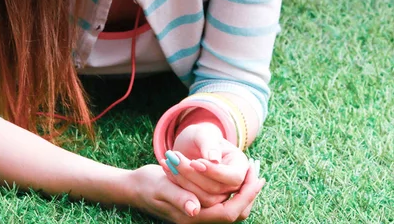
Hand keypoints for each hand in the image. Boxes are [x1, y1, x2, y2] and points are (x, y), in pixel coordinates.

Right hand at [129, 163, 263, 222]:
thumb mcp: (161, 187)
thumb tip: (194, 209)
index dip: (245, 196)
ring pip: (230, 211)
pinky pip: (222, 205)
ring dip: (243, 193)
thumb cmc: (147, 185)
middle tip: (258, 174)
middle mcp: (198, 220)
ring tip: (251, 174)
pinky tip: (235, 179)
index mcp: (192, 217)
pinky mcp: (197, 209)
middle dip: (249, 195)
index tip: (255, 178)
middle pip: (234, 215)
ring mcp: (198, 215)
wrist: (134, 188)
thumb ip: (178, 198)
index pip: (227, 213)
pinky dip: (233, 192)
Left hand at [163, 123, 249, 206]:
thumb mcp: (203, 133)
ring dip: (183, 181)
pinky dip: (178, 187)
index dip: (214, 172)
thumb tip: (214, 159)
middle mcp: (234, 184)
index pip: (234, 177)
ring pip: (205, 199)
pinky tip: (167, 169)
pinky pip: (194, 202)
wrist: (190, 145)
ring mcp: (221, 195)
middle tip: (174, 158)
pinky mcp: (206, 202)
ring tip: (168, 161)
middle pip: (218, 190)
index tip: (194, 162)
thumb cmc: (199, 136)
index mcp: (240, 165)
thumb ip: (208, 143)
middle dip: (193, 175)